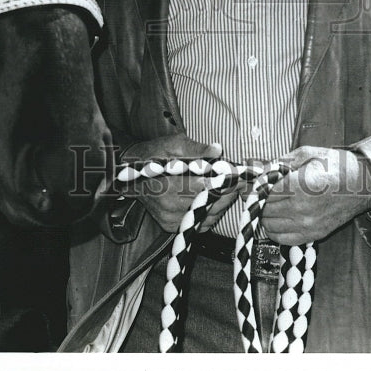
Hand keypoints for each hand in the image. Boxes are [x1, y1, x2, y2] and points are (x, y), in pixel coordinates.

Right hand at [120, 134, 239, 232]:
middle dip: (228, 192)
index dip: (228, 181)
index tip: (240, 174)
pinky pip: (200, 223)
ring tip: (227, 188)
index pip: (209, 188)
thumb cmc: (153, 155)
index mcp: (171, 185)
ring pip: (209, 216)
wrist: (129, 175)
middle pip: (212, 204)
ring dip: (222, 203)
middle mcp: (171, 207)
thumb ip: (196, 148)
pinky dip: (210, 212)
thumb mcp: (173, 144)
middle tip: (239, 181)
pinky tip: (212, 199)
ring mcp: (171, 220)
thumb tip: (217, 150)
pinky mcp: (172, 227)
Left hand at [262, 146, 370, 245]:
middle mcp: (302, 209)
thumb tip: (257, 169)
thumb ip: (279, 163)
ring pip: (270, 225)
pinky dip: (274, 229)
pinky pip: (282, 238)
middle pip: (264, 209)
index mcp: (299, 186)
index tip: (250, 183)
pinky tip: (277, 217)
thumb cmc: (335, 165)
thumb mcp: (306, 154)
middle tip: (257, 191)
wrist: (362, 184)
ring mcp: (308, 225)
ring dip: (264, 214)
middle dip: (258, 199)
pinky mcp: (314, 235)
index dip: (254, 187)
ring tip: (268, 203)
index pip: (264, 192)